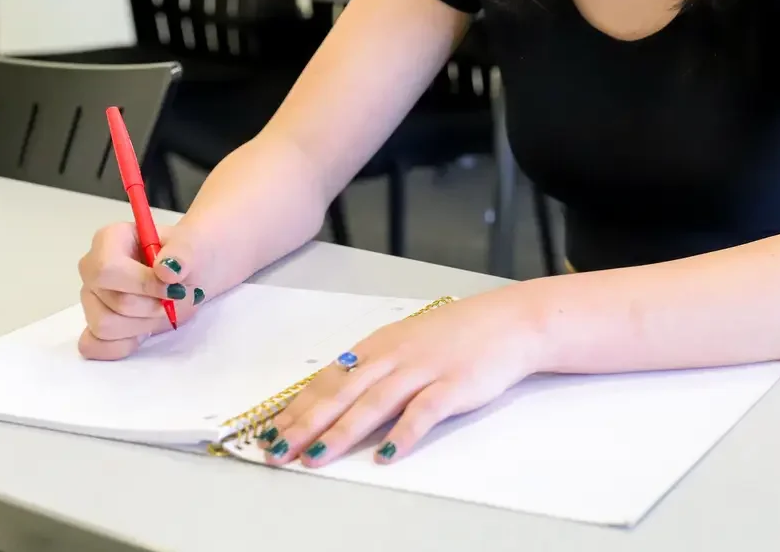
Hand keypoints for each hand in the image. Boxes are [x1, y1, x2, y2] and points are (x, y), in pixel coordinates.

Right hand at [76, 222, 208, 359]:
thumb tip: (166, 270)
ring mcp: (90, 299)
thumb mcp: (194, 245)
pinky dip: (124, 344)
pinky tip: (145, 330)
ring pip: (106, 327)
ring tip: (164, 310)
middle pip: (114, 302)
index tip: (173, 288)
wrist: (190, 275)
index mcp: (109, 239)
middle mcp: (92, 269)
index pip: (108, 268)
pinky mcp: (92, 326)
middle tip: (176, 298)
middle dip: (152, 307)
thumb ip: (183, 252)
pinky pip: (95, 346)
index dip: (142, 284)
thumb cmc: (186, 256)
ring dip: (145, 324)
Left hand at [259, 286, 543, 465]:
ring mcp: (424, 370)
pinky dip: (402, 434)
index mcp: (380, 345)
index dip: (298, 406)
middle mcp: (396, 355)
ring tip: (314, 457)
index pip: (330, 378)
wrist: (508, 322)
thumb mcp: (408, 342)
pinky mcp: (453, 385)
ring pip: (374, 403)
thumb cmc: (457, 334)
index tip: (270, 430)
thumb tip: (334, 393)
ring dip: (341, 432)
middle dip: (305, 423)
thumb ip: (374, 366)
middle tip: (277, 450)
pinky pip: (423, 412)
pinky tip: (384, 455)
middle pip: (342, 392)